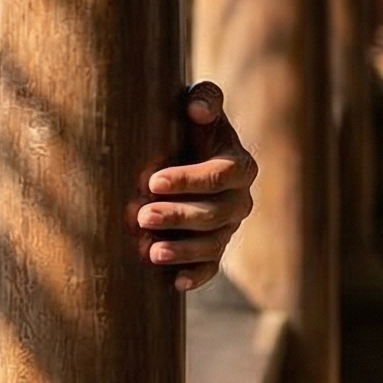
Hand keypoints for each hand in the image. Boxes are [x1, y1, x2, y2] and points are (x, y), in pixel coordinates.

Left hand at [138, 80, 256, 292]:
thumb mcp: (198, 105)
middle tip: (143, 215)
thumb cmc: (187, 124)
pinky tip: (175, 283)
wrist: (181, 151)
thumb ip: (205, 98)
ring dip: (183, 250)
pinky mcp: (214, 248)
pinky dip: (196, 276)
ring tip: (151, 252)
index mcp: (240, 166)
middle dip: (178, 216)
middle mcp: (240, 199)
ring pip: (212, 244)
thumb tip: (197, 107)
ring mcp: (229, 227)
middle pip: (214, 214)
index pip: (220, 175)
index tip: (153, 181)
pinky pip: (211, 267)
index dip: (188, 180)